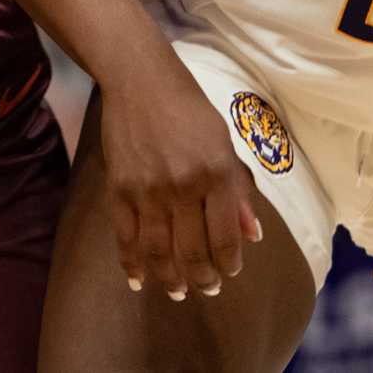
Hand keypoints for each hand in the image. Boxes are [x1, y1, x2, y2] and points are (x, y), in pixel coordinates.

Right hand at [97, 58, 261, 299]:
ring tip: (177, 291)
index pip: (225, 236)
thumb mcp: (224, 142)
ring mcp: (148, 190)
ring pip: (159, 253)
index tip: (230, 272)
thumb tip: (253, 235)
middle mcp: (184, 186)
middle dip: (203, 279)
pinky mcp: (119, 189)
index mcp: (216, 172)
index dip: (229, 263)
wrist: (140, 80)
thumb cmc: (190, 108)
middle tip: (207, 290)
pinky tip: (138, 280)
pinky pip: (126, 238)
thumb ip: (238, 190)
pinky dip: (131, 264)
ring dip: (169, 279)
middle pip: (193, 252)